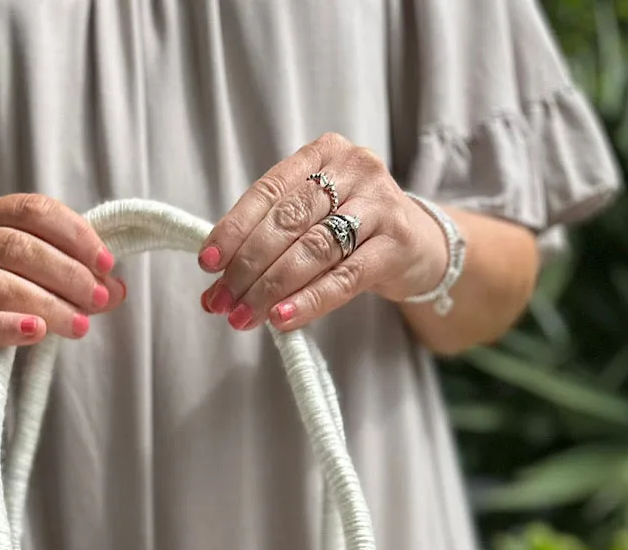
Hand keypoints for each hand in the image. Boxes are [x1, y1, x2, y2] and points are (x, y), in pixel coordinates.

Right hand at [0, 194, 126, 372]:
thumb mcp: (32, 276)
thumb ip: (71, 275)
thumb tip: (118, 288)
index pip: (33, 210)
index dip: (74, 234)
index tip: (106, 263)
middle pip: (17, 246)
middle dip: (66, 273)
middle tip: (98, 299)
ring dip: (46, 303)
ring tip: (79, 325)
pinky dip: (8, 326)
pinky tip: (35, 332)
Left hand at [198, 135, 447, 331]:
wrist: (420, 245)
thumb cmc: (354, 230)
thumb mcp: (313, 218)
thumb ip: (271, 237)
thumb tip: (215, 281)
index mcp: (323, 154)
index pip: (268, 191)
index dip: (234, 229)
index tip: (207, 264)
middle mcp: (354, 170)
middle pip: (289, 221)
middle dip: (247, 266)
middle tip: (220, 302)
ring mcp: (380, 205)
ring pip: (313, 249)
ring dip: (270, 288)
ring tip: (242, 317)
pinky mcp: (396, 245)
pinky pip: (344, 278)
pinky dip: (309, 300)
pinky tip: (282, 319)